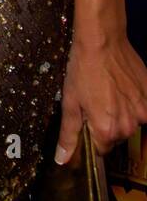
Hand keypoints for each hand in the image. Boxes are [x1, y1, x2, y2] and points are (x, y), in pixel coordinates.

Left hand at [55, 31, 146, 161]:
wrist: (102, 41)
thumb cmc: (83, 69)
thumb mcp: (69, 101)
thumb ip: (68, 134)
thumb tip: (62, 159)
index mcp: (106, 130)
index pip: (100, 149)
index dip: (91, 135)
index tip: (87, 120)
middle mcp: (128, 126)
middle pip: (116, 136)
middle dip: (105, 124)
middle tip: (96, 101)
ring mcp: (143, 112)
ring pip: (129, 123)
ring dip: (120, 113)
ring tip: (108, 92)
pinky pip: (141, 110)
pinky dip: (133, 103)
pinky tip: (121, 88)